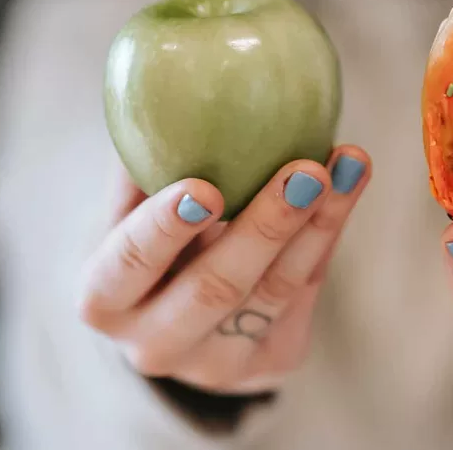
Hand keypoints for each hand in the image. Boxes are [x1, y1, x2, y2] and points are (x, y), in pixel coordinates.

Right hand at [77, 146, 370, 393]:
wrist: (176, 319)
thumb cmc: (149, 240)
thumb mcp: (128, 210)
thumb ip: (143, 164)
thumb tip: (166, 87)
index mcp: (104, 300)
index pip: (129, 265)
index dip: (164, 228)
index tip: (204, 187)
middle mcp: (155, 345)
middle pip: (216, 287)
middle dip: (266, 226)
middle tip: (306, 170)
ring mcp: (216, 365)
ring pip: (276, 291)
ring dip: (319, 222)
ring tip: (348, 164)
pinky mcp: (271, 363)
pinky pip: (306, 293)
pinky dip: (328, 234)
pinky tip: (348, 185)